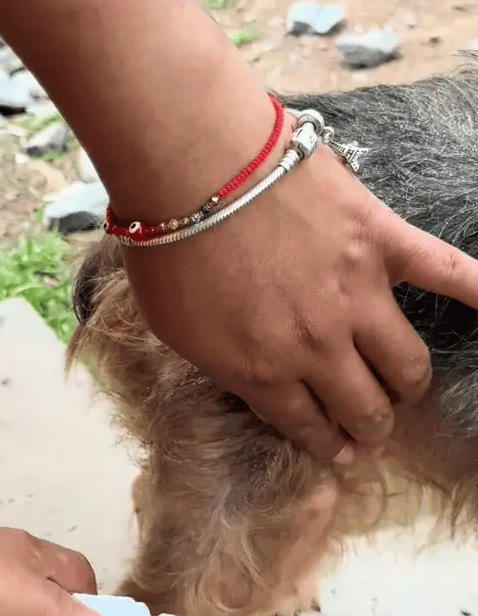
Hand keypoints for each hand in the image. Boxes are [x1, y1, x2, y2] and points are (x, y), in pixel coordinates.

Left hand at [124, 139, 477, 461]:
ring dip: (406, 386)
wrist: (192, 163)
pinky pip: (446, 273)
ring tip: (402, 387)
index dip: (327, 445)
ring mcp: (356, 296)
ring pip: (406, 366)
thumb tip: (255, 383)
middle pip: (364, 407)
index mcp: (262, 372)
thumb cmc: (169, 246)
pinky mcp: (382, 243)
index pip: (309, 427)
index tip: (338, 452)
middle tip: (369, 426)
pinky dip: (476, 291)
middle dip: (370, 427)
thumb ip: (224, 366)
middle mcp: (318, 347)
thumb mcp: (178, 331)